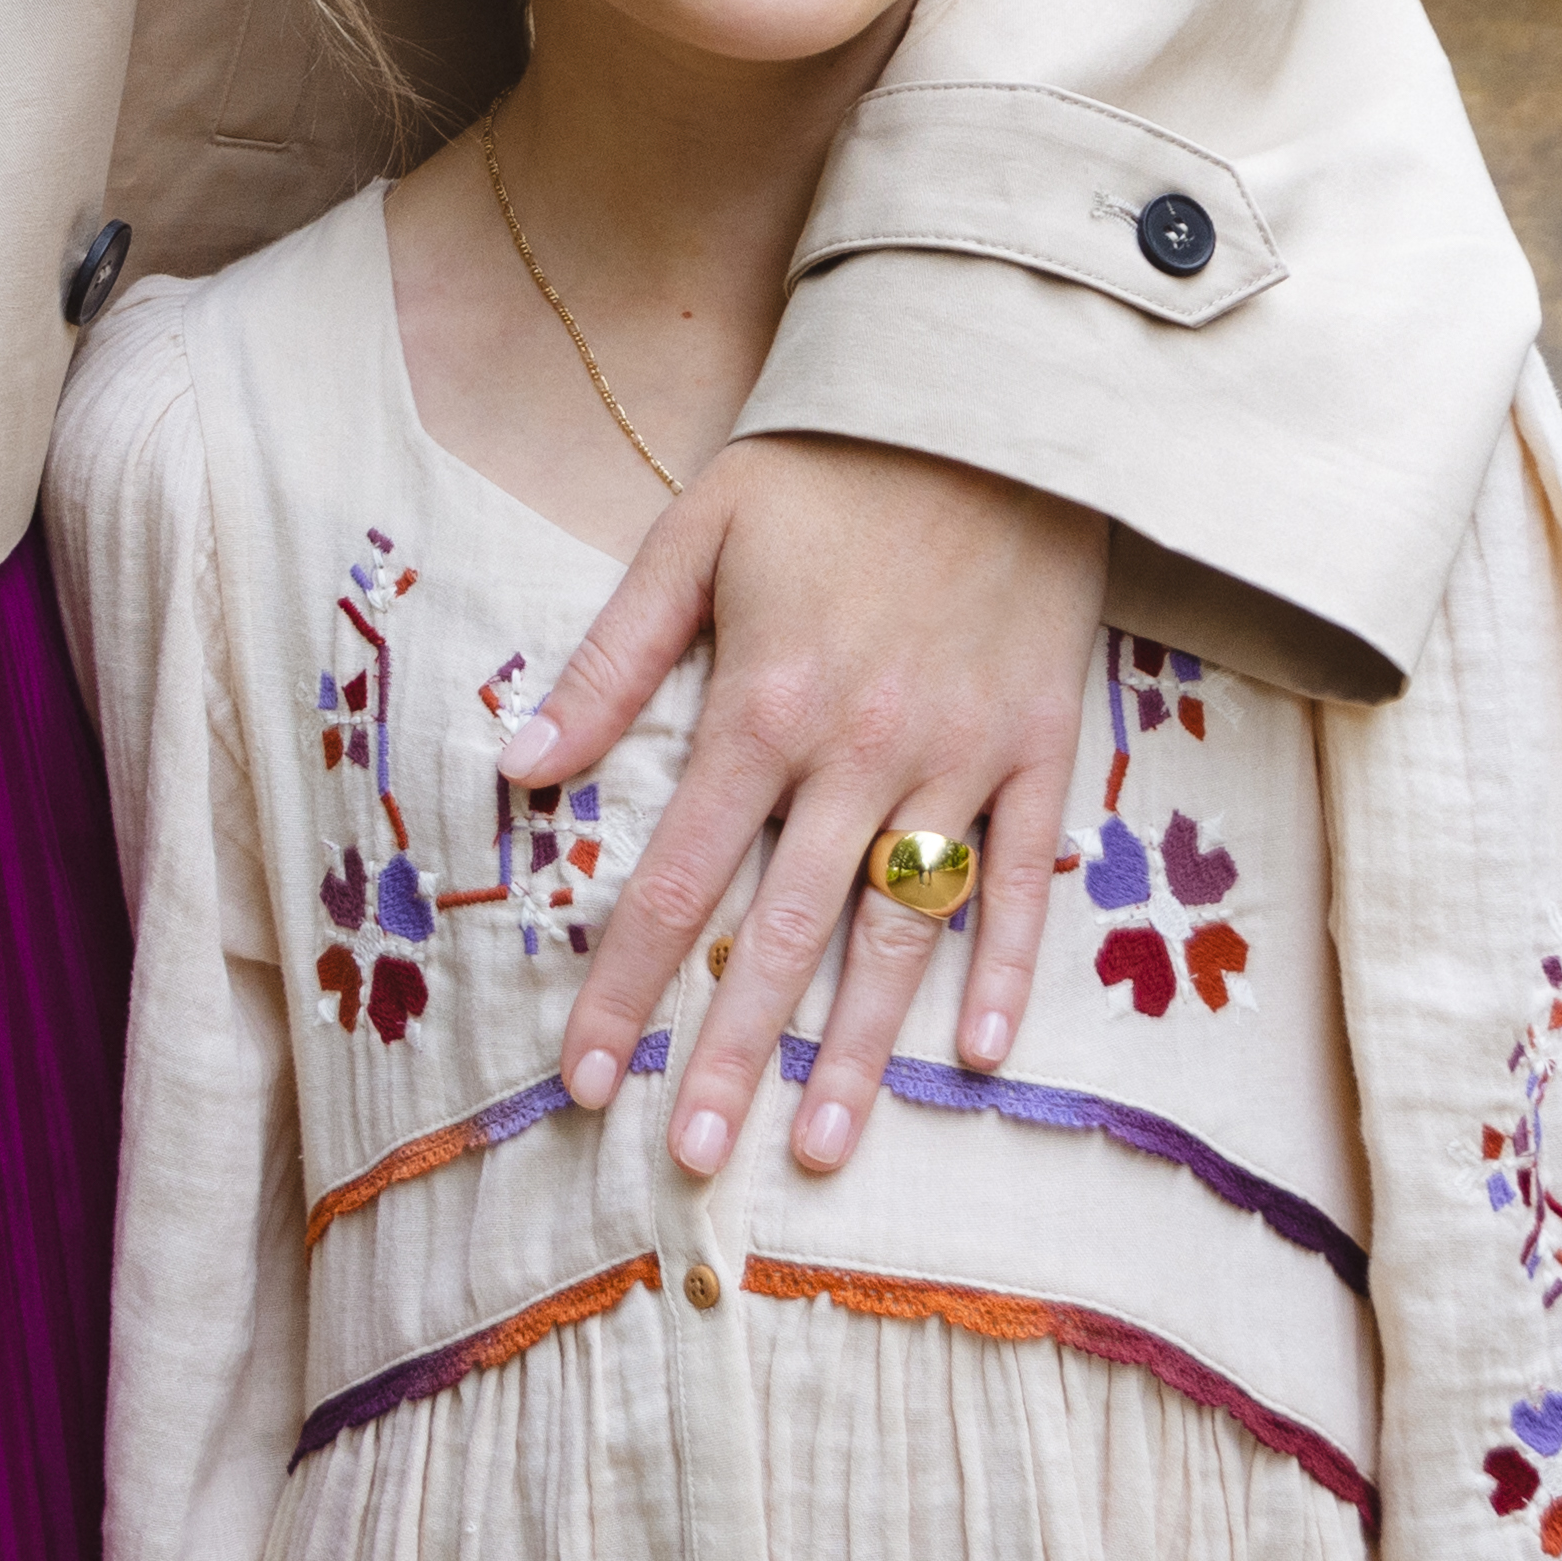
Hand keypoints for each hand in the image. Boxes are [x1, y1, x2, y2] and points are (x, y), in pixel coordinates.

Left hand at [503, 431, 1098, 1184]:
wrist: (991, 400)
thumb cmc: (826, 466)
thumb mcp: (694, 537)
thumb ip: (609, 662)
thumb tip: (516, 766)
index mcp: (764, 708)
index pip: (679, 880)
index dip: (627, 987)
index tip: (585, 1077)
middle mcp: (864, 753)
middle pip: (784, 932)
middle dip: (729, 1053)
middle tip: (692, 1160)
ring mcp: (963, 757)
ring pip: (901, 931)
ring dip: (860, 1049)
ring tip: (817, 1147)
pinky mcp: (1045, 746)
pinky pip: (1022, 877)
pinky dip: (1005, 968)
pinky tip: (975, 1055)